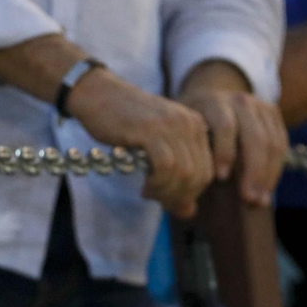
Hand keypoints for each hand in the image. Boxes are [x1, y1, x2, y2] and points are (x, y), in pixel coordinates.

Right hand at [66, 68, 213, 217]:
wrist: (98, 93)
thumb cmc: (125, 122)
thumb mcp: (157, 148)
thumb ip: (177, 177)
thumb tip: (189, 213)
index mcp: (196, 124)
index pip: (208, 172)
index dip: (190, 194)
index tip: (168, 198)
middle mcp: (189, 123)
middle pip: (199, 176)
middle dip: (179, 197)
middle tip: (158, 200)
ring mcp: (171, 125)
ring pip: (184, 174)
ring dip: (167, 193)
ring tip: (149, 192)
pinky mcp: (151, 130)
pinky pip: (165, 168)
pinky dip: (157, 184)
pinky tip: (144, 185)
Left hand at [178, 60, 286, 206]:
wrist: (209, 96)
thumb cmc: (192, 125)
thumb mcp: (183, 131)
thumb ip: (184, 157)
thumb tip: (184, 205)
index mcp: (212, 102)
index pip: (224, 126)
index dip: (224, 152)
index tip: (221, 178)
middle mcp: (238, 100)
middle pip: (254, 136)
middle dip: (253, 171)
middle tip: (248, 198)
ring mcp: (259, 104)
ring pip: (272, 142)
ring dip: (267, 174)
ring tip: (259, 200)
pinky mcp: (273, 112)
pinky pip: (281, 143)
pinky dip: (276, 168)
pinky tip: (267, 189)